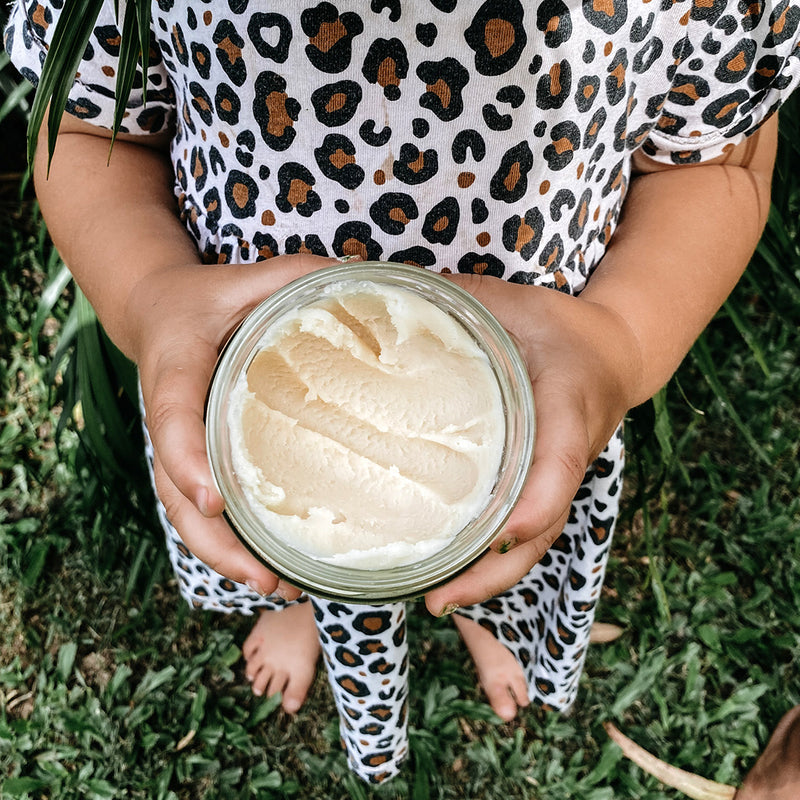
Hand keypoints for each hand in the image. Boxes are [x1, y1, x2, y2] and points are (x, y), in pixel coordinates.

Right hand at [127, 254, 337, 598]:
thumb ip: (298, 277)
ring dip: (222, 554)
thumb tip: (368, 279)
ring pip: (184, 510)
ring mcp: (178, 442)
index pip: (173, 416)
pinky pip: (201, 504)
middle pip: (174, 489)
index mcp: (176, 367)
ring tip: (274, 585)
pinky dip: (227, 540)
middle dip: (214, 539)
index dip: (188, 459)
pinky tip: (269, 563)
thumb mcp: (247, 277)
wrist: (159, 311)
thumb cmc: (207, 297)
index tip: (215, 500)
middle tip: (264, 575)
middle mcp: (171, 415)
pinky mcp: (192, 455)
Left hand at [424, 274, 640, 614]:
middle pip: (542, 527)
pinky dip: (491, 558)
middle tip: (439, 599)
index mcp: (567, 403)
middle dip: (495, 569)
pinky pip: (524, 528)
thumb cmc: (557, 325)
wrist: (612, 350)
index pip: (559, 460)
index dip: (535, 501)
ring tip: (434, 601)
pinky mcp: (547, 483)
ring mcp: (558, 476)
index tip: (501, 533)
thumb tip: (365, 292)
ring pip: (533, 541)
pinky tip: (448, 570)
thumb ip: (449, 301)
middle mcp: (567, 452)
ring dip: (489, 577)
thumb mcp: (509, 303)